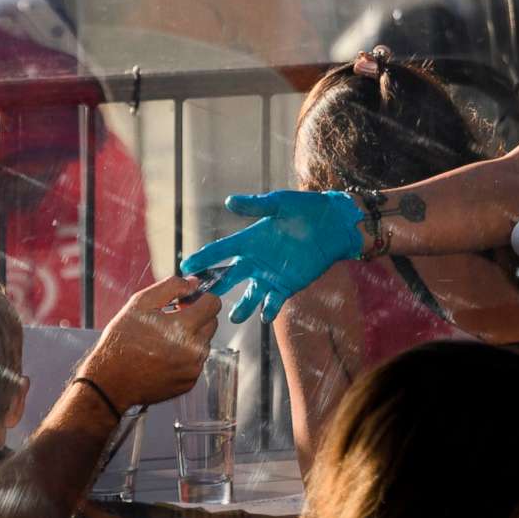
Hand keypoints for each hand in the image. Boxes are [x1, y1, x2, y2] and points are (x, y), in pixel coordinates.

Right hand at [81, 272, 219, 409]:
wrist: (111, 380)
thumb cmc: (122, 340)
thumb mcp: (140, 303)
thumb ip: (172, 287)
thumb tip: (194, 283)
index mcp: (183, 327)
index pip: (213, 304)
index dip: (200, 298)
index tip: (186, 302)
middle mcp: (194, 350)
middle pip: (211, 323)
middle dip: (197, 317)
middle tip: (171, 320)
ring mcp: (193, 368)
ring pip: (204, 343)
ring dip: (191, 337)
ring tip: (164, 341)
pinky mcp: (189, 382)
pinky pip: (196, 362)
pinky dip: (185, 357)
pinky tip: (164, 357)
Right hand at [178, 190, 363, 322]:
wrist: (333, 224)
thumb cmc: (306, 208)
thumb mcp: (280, 203)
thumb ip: (256, 206)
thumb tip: (229, 201)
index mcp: (249, 240)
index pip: (221, 251)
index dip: (203, 258)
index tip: (185, 267)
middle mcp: (255, 261)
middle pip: (229, 277)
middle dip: (213, 286)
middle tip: (198, 298)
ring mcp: (270, 276)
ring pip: (250, 296)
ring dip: (242, 307)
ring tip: (233, 316)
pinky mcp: (287, 286)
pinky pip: (274, 302)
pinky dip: (269, 309)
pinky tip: (265, 315)